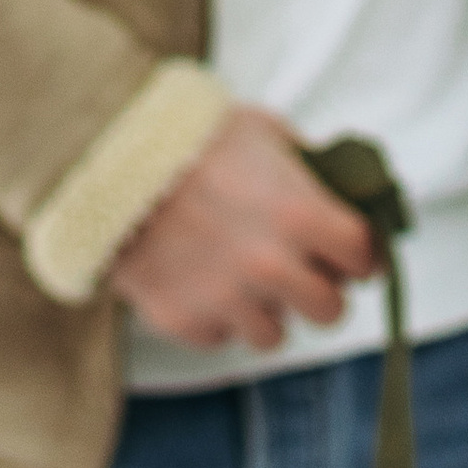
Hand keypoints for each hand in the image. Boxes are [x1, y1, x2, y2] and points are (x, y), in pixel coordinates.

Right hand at [110, 105, 379, 350]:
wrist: (103, 156)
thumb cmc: (191, 137)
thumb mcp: (264, 132)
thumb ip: (313, 171)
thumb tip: (352, 192)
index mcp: (300, 214)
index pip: (364, 258)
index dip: (360, 254)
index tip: (348, 253)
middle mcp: (271, 267)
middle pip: (330, 311)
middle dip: (319, 290)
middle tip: (298, 271)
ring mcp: (228, 301)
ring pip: (275, 335)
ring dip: (266, 310)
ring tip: (239, 273)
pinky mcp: (187, 322)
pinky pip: (221, 335)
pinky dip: (216, 315)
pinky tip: (197, 276)